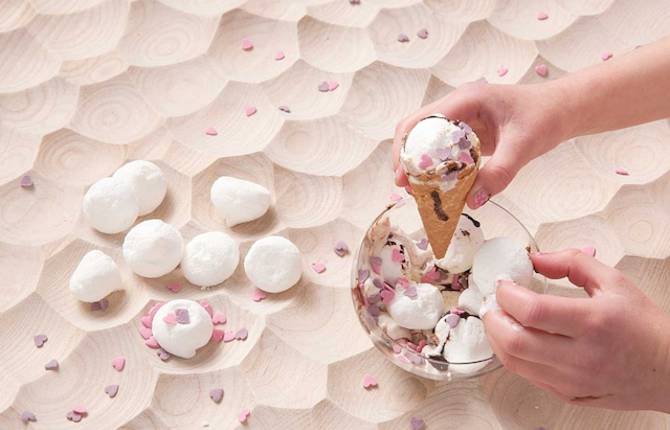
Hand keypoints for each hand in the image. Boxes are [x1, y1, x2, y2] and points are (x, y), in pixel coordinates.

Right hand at [392, 80, 568, 207]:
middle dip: (406, 157)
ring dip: (417, 163)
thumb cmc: (545, 118)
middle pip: (415, 128)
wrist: (561, 110)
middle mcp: (457, 106)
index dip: (407, 148)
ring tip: (416, 189)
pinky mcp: (466, 132)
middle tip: (405, 187)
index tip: (403, 175)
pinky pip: (441, 147)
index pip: (423, 120)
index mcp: (466, 100)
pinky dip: (434, 166)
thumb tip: (473, 202)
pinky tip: (437, 185)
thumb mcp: (524, 146)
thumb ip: (499, 174)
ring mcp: (460, 118)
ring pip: (425, 138)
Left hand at [483, 249, 669, 411]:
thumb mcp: (614, 282)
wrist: (669, 370)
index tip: (502, 283)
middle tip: (493, 303)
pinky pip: (527, 376)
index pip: (532, 311)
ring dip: (496, 338)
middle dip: (493, 318)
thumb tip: (535, 258)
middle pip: (515, 341)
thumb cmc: (643, 326)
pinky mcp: (568, 394)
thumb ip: (571, 263)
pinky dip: (512, 355)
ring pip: (514, 362)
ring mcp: (573, 380)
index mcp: (593, 322)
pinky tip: (515, 338)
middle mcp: (581, 356)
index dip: (506, 294)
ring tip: (499, 319)